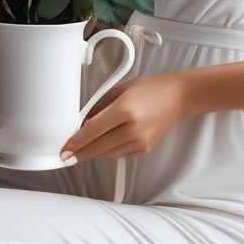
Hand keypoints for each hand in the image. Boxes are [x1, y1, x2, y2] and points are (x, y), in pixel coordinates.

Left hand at [59, 73, 187, 163]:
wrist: (179, 98)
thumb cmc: (152, 88)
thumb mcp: (120, 89)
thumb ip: (99, 106)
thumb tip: (82, 122)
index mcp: (125, 109)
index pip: (92, 130)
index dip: (75, 142)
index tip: (64, 150)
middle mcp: (133, 129)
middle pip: (97, 147)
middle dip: (79, 152)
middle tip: (66, 154)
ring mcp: (139, 142)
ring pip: (106, 154)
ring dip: (93, 151)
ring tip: (84, 144)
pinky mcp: (144, 150)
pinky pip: (118, 154)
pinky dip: (108, 150)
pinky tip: (105, 141)